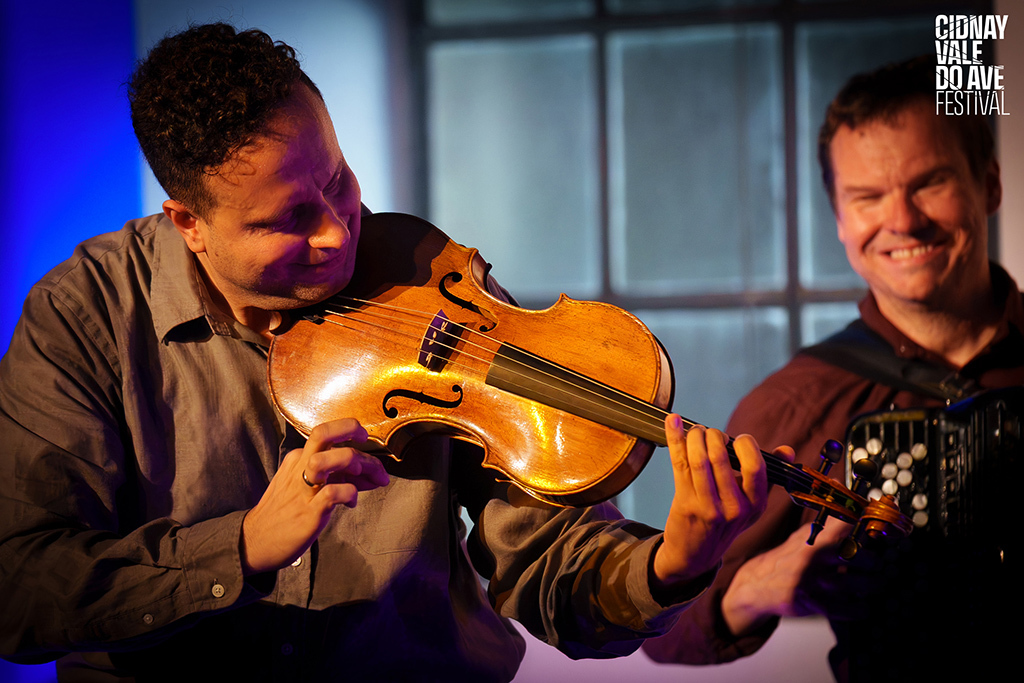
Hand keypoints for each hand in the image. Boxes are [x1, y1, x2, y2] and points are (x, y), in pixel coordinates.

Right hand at [241, 419, 389, 573]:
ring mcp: (303, 489)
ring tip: (362, 477)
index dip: (357, 446)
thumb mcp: (307, 487)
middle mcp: (299, 468)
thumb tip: (370, 474)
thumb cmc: (284, 515)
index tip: (370, 461)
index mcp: (298, 460)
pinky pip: (333, 493)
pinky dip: (350, 494)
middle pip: (323, 433)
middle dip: (352, 430)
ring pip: (327, 459)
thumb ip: (337, 477)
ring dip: (353, 462)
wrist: (253, 542)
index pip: (330, 439)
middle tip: (370, 447)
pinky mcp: (308, 511)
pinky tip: (351, 503)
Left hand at [652, 415, 766, 592]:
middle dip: (714, 436)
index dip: (745, 445)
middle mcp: (735, 508)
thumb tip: (787, 450)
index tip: (736, 439)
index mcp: (756, 505)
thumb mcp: (752, 505)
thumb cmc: (725, 520)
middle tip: (709, 433)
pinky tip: (672, 421)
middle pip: (722, 458)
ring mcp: (709, 507)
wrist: (695, 555)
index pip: (755, 467)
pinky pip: (680, 463)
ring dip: (694, 436)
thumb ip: (768, 475)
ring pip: (699, 459)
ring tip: (694, 431)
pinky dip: (675, 438)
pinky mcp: (685, 504)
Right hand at [721, 519, 876, 635]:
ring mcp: (812, 579)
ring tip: (874, 584)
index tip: (886, 531)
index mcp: (815, 535)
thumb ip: (832, 523)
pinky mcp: (811, 602)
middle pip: (858, 555)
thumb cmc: (789, 558)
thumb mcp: (806, 535)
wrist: (758, 584)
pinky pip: (846, 608)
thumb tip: (855, 502)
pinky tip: (860, 604)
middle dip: (874, 562)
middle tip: (877, 565)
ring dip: (871, 585)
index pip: (847, 523)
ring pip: (856, 584)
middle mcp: (813, 555)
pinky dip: (859, 608)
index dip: (870, 526)